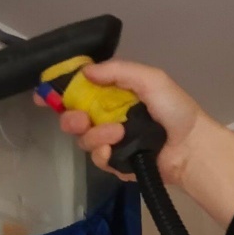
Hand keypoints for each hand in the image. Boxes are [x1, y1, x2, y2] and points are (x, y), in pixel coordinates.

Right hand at [50, 58, 233, 230]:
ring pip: (83, 139)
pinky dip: (103, 152)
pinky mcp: (115, 163)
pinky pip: (96, 158)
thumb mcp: (150, 79)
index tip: (42, 94)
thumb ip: (118, 71)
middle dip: (70, 117)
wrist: (191, 148)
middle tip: (78, 119)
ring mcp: (111, 141)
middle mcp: (109, 116)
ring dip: (95, 135)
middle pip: (73, 117)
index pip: (81, 90)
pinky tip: (116, 149)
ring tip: (116, 134)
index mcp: (116, 94)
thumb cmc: (174, 110)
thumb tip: (84, 72)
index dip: (60, 91)